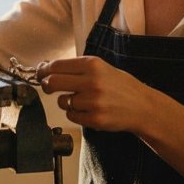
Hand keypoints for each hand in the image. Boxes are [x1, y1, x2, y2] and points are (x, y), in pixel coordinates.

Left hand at [37, 56, 151, 132]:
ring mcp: (93, 101)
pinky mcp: (94, 119)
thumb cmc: (120, 86)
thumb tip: (48, 68)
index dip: (44, 70)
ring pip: (62, 102)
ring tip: (82, 100)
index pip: (57, 65)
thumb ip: (77, 68)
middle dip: (47, 85)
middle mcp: (92, 81)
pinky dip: (75, 114)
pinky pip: (71, 116)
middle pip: (53, 82)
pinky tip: (88, 110)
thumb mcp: (102, 68)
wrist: (142, 107)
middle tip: (48, 87)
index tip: (40, 73)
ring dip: (66, 102)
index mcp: (93, 64)